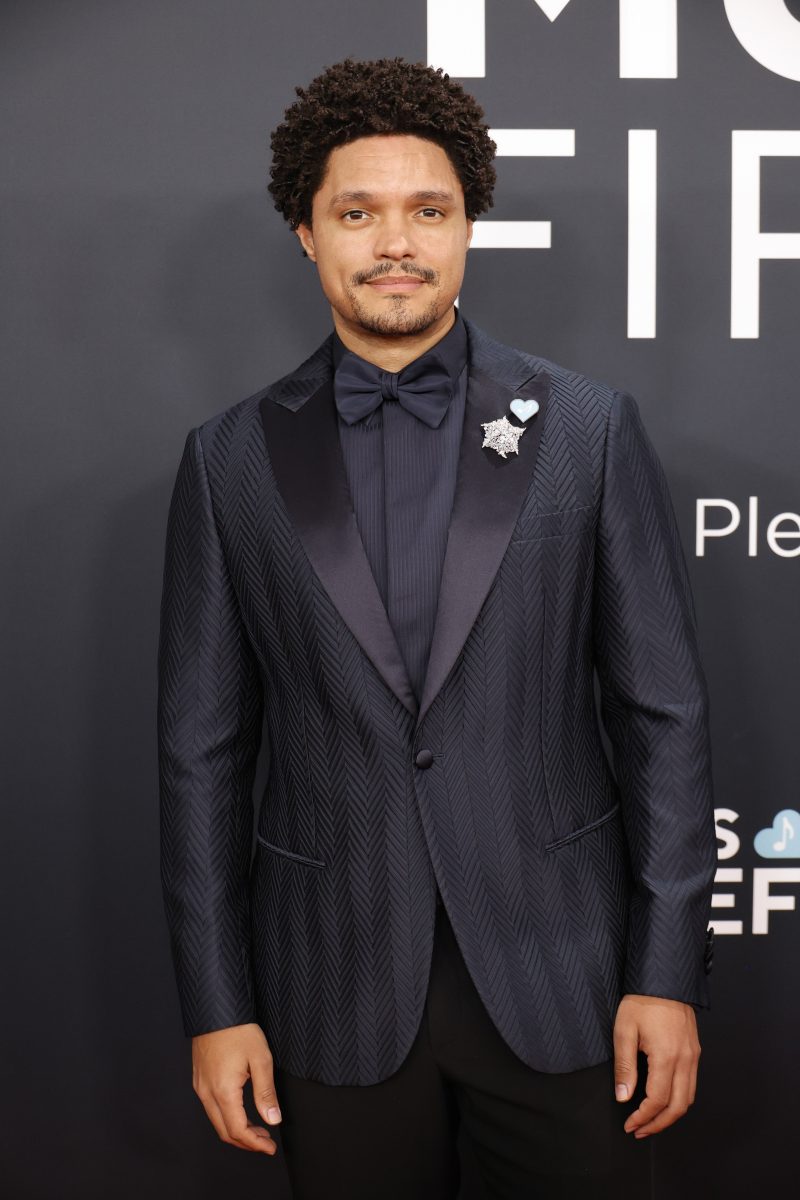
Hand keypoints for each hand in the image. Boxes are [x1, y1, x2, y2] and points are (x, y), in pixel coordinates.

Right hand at [191, 1022, 281, 1153]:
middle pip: (224, 1132)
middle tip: (266, 1142)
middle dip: (246, 1142)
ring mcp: (200, 1087)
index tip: (270, 1148)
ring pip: (217, 1121)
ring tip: (258, 1129)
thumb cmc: (239, 1030)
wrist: (217, 1009)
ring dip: (237, 1130)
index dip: (255, 1144)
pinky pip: (211, 1108)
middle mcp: (207, 1093)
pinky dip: (227, 1117)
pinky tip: (242, 1112)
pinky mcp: (199, 1080)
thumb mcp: (260, 1059)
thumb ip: (266, 1093)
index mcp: (223, 1091)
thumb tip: (273, 1119)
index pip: (237, 1130)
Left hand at [613, 993, 700, 1138]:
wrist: (664, 978)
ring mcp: (693, 1056)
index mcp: (666, 1056)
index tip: (630, 1124)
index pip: (657, 1100)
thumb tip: (623, 1097)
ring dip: (670, 1115)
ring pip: (688, 1098)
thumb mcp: (624, 1031)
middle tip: (640, 1130)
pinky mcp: (695, 1051)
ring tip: (650, 1120)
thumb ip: (625, 1067)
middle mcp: (685, 1060)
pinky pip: (691, 1084)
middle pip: (678, 1107)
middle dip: (658, 1124)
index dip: (643, 1117)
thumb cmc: (642, 1001)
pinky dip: (679, 1099)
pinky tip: (664, 1099)